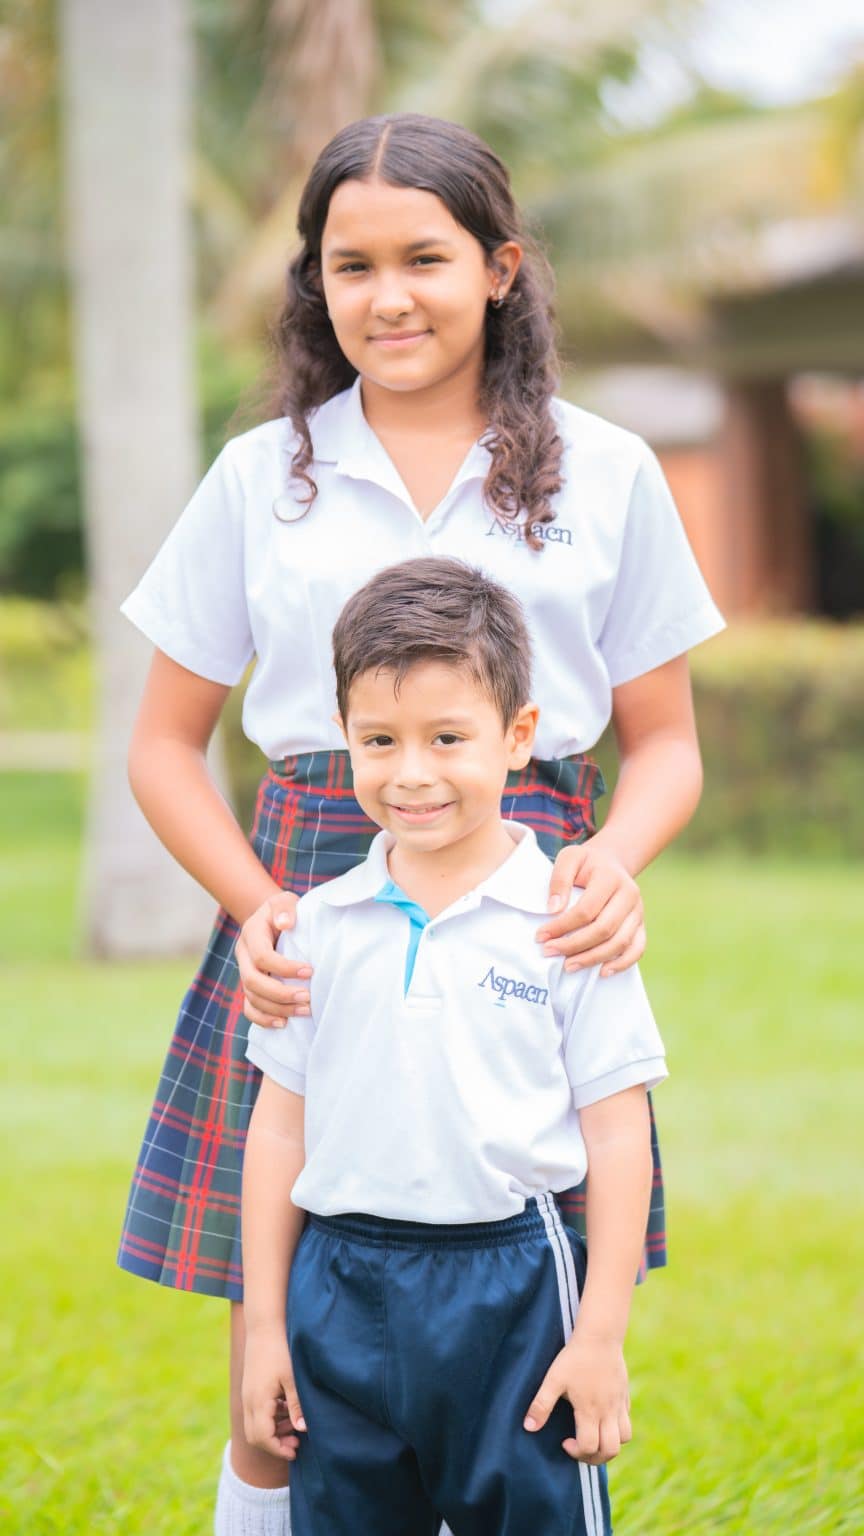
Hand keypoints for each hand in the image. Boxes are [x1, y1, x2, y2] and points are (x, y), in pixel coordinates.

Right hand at [236, 891, 311, 1026]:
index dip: (284, 967)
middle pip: (252, 982)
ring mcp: (245, 972)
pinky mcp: (250, 986)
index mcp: (251, 934)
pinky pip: (249, 1008)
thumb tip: (286, 923)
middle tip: (308, 998)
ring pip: (252, 998)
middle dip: (280, 993)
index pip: (262, 956)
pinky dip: (263, 1019)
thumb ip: (285, 907)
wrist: (272, 919)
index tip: (310, 971)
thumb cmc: (283, 910)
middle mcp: (243, 955)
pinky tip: (284, 1023)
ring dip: (278, 1008)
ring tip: (305, 1011)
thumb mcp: (284, 900)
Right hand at [242, 1329, 305, 1459]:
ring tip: (294, 1427)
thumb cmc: (280, 1350)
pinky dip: (269, 1419)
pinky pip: (255, 1414)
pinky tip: (286, 1409)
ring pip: (254, 1426)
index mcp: (258, 1402)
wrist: (263, 1328)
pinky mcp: (249, 1390)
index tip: (295, 1452)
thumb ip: (296, 1405)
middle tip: (296, 1443)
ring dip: (273, 1431)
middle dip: (274, 1444)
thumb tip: (302, 1430)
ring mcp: (246, 1395)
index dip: (278, 1449)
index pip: (262, 1438)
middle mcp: (248, 1402)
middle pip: (255, 1436)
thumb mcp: (292, 1378)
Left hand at [523, 1334, 630, 1464]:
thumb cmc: (575, 1357)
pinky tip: (601, 1418)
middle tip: (579, 1448)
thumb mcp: (553, 1380)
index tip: (564, 1442)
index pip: (590, 1447)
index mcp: (590, 1411)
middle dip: (595, 1458)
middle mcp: (609, 1412)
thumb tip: (528, 1428)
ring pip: (625, 1438)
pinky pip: (627, 1421)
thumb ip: (541, 1405)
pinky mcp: (625, 1395)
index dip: (576, 1452)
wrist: (600, 1335)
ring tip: (593, 1437)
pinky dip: (617, 1428)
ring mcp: (619, 1404)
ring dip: (610, 1445)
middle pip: (611, 1450)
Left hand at [536, 839, 644, 975]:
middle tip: (549, 952)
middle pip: (604, 929)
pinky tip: (602, 972)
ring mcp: (638, 912)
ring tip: (568, 966)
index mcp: (611, 878)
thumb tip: (553, 910)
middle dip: (574, 945)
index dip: (562, 926)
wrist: (610, 863)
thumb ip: (559, 880)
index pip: (586, 909)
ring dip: (593, 958)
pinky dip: (622, 963)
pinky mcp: (641, 924)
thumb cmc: (585, 864)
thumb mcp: (569, 858)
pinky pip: (637, 948)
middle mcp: (629, 895)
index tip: (540, 936)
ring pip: (620, 942)